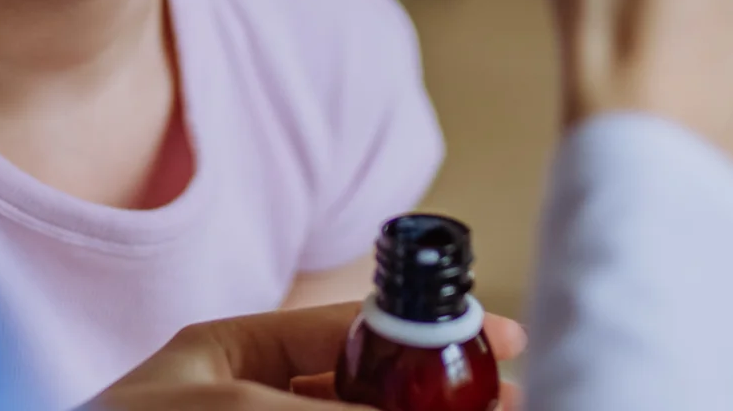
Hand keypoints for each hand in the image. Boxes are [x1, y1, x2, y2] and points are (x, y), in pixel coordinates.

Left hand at [89, 303, 525, 409]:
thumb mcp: (226, 408)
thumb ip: (328, 410)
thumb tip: (418, 410)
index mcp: (230, 356)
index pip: (346, 329)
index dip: (425, 332)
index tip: (499, 337)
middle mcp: (251, 401)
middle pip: (369, 391)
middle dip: (437, 395)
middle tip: (506, 402)